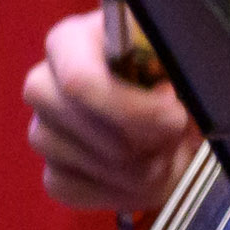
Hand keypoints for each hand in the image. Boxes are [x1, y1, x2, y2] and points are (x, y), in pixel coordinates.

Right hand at [24, 8, 198, 213]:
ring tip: (167, 152)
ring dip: (130, 165)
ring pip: (69, 156)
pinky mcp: (52, 171)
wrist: (184, 122)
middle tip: (175, 136)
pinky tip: (145, 175)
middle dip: (133, 136)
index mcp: (74, 40)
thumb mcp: (185, 61)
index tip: (174, 115)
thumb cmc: (182, 80)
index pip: (79, 79)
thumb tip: (163, 97)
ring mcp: (43, 129)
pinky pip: (69, 186)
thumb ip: (174, 68)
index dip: (129, 106)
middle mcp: (46, 81)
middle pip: (72, 119)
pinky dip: (116, 189)